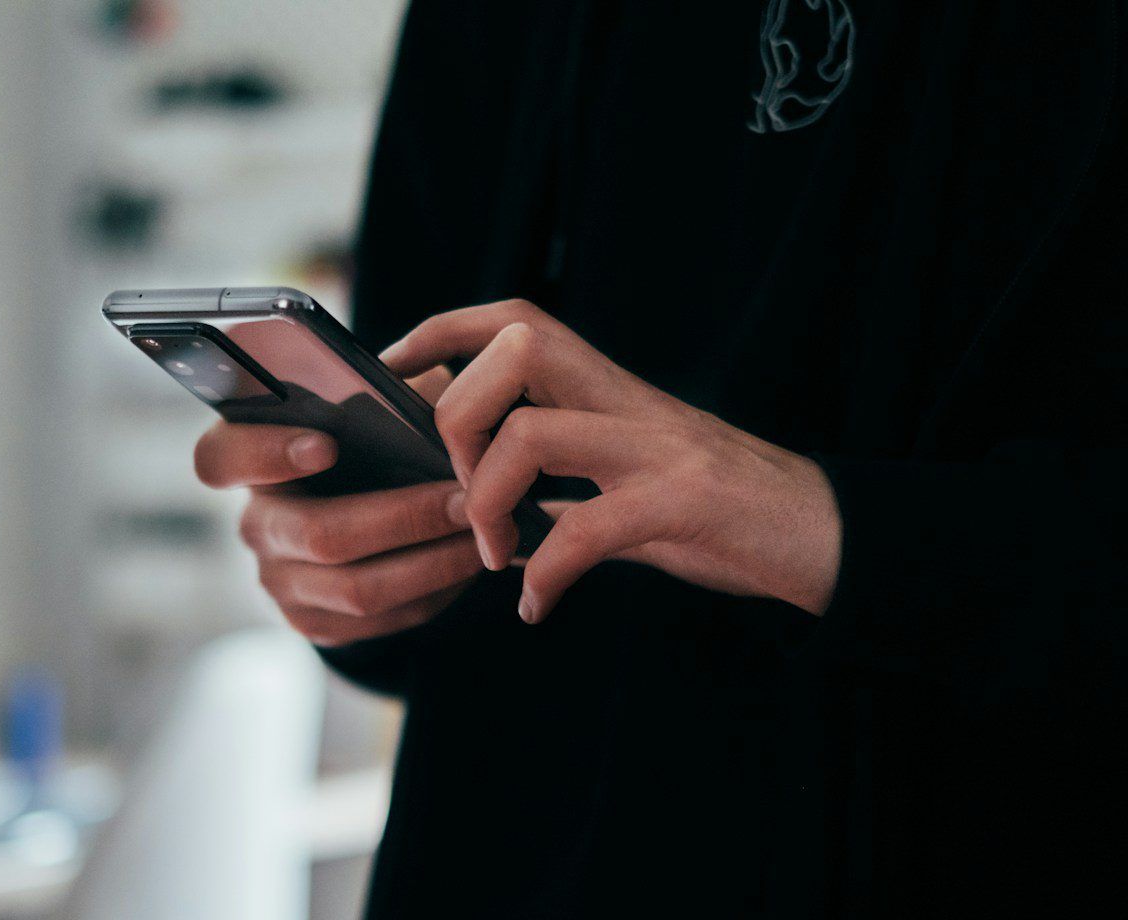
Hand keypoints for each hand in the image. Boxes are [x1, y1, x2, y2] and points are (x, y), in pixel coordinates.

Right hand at [193, 368, 484, 645]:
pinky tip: (467, 563)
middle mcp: (255, 524)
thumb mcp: (373, 405)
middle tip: (465, 499)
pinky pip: (380, 619)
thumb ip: (385, 394)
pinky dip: (433, 592)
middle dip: (403, 518)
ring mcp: (280, 580)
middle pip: (318, 534)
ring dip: (432, 561)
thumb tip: (429, 400)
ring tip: (483, 533)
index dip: (266, 454)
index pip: (221, 458)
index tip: (327, 444)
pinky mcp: (314, 622)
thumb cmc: (371, 441)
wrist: (368, 510)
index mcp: (249, 457)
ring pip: (357, 588)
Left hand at [381, 299, 840, 623]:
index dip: (440, 332)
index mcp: (607, 389)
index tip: (392, 374)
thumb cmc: (718, 511)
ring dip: (489, 502)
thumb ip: (562, 481)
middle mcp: (628, 401)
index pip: (512, 320)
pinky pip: (588, 529)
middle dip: (457, 418)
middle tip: (460, 492)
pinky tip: (538, 605)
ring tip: (495, 555)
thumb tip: (481, 500)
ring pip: (533, 434)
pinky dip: (547, 573)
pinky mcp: (685, 502)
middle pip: (514, 349)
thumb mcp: (628, 481)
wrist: (825, 536)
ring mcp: (658, 447)